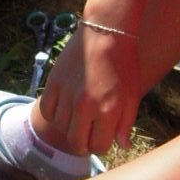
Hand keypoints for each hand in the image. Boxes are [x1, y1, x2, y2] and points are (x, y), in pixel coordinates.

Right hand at [38, 20, 140, 155]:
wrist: (107, 33)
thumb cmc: (124, 65)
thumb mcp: (132, 96)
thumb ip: (126, 124)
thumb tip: (122, 146)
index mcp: (108, 111)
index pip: (99, 146)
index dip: (102, 144)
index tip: (103, 136)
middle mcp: (85, 106)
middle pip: (76, 143)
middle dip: (84, 143)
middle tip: (88, 134)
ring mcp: (67, 94)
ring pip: (61, 128)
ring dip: (69, 127)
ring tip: (78, 117)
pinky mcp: (54, 83)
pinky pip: (47, 111)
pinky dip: (54, 114)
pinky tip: (64, 109)